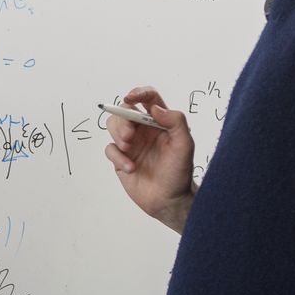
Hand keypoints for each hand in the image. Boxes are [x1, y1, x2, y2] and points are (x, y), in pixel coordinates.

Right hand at [102, 85, 197, 231]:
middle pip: (125, 111)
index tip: (130, 98)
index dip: (138, 93)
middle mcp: (144, 130)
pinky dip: (117, 158)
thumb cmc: (179, 173)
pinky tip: (131, 168)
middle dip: (123, 121)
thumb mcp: (185, 145)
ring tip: (128, 149)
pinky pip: (110, 150)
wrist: (169, 201)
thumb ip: (176, 122)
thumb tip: (155, 108)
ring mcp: (131, 144)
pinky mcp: (121, 159)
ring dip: (117, 135)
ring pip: (113, 126)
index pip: (148, 99)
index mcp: (160, 123)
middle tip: (129, 137)